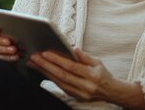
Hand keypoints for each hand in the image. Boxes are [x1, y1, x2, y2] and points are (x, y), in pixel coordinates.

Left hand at [28, 48, 144, 108]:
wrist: (110, 92)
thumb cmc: (103, 74)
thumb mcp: (97, 62)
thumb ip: (84, 56)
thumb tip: (73, 48)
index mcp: (92, 76)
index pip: (71, 67)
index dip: (57, 60)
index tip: (45, 53)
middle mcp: (85, 86)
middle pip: (61, 76)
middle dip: (46, 66)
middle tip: (34, 58)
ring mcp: (79, 94)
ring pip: (58, 82)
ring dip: (44, 72)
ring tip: (35, 63)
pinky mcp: (74, 97)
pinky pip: (60, 87)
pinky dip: (51, 78)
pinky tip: (43, 71)